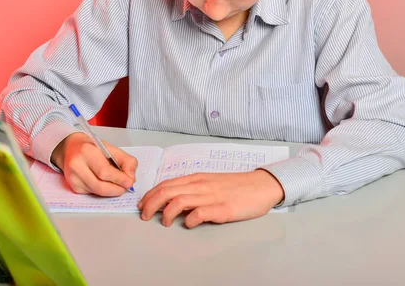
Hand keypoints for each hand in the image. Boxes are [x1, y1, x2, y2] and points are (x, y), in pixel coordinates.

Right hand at [51, 132, 137, 196]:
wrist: (70, 148)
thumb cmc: (92, 147)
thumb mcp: (110, 148)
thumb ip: (125, 160)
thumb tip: (130, 177)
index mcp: (86, 151)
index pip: (104, 171)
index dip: (119, 179)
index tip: (130, 182)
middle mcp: (76, 166)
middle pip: (100, 186)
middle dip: (117, 188)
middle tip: (126, 186)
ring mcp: (73, 178)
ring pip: (98, 192)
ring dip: (112, 191)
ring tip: (118, 184)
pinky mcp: (74, 187)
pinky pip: (93, 193)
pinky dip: (103, 190)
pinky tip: (104, 182)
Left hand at [137, 170, 284, 228]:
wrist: (261, 186)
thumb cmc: (236, 186)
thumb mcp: (210, 183)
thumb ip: (192, 190)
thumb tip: (172, 201)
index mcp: (197, 179)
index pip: (166, 184)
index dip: (150, 195)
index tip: (142, 205)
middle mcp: (201, 185)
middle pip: (167, 191)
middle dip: (151, 204)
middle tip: (145, 216)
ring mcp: (212, 197)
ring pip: (179, 200)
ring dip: (166, 213)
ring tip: (164, 223)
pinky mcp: (223, 209)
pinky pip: (200, 213)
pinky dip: (190, 220)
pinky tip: (189, 224)